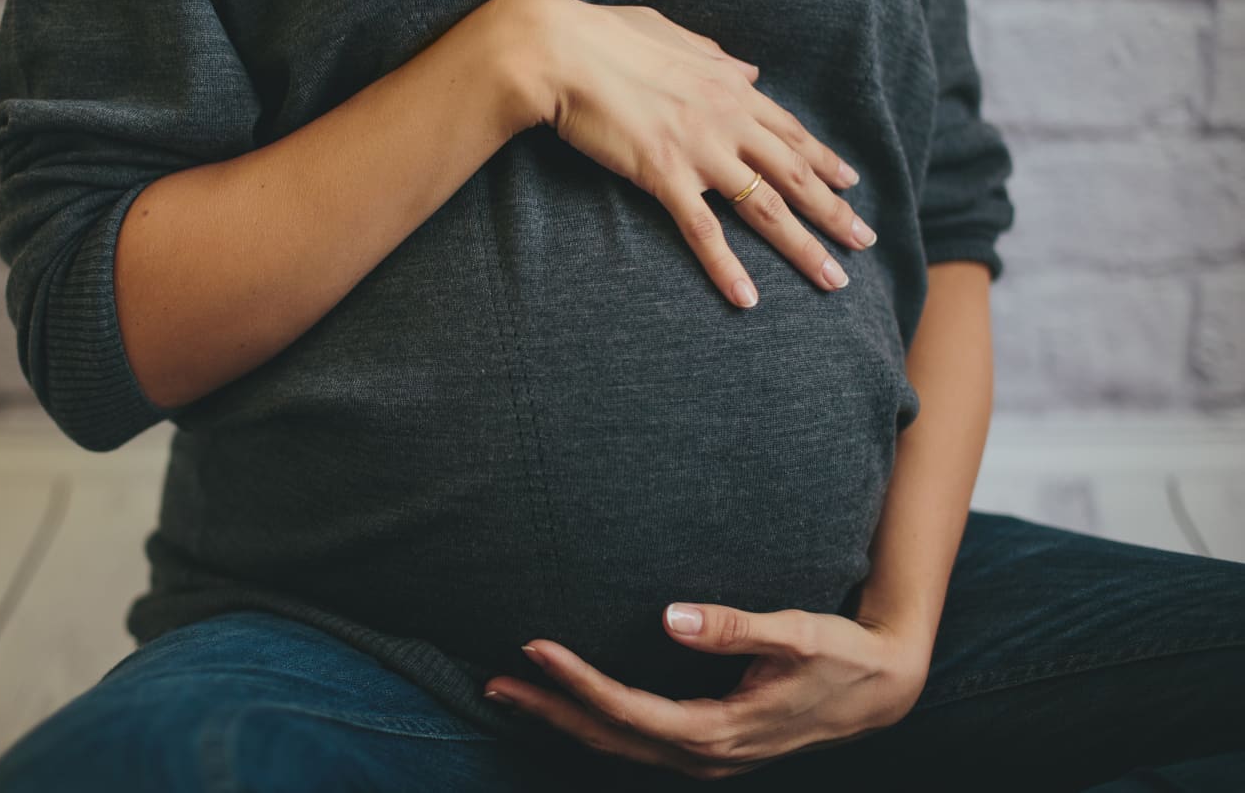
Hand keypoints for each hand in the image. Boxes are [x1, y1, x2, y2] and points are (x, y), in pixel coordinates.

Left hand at [482, 604, 931, 781]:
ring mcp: (705, 758)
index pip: (629, 710)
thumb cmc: (843, 657)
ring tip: (511, 692)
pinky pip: (635, 744)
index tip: (535, 646)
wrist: (883, 691)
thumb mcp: (799, 634)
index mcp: (720, 732)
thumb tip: (672, 616)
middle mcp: (705, 755)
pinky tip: (568, 705)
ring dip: (563, 720)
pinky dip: (594, 725)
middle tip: (493, 680)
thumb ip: (738, 626)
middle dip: (549, 710)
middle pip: (608, 737)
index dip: (578, 682)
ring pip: (617, 746)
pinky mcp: (706, 747)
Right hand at [512, 0, 877, 307]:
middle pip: (795, 174)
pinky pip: (704, 232)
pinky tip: (748, 299)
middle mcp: (727, 120)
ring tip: (833, 279)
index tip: (851, 183)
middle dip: (835, 211)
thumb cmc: (606, 38)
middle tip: (864, 242)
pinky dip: (727, 268)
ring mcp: (699, 150)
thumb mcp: (673, 36)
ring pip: (766, 207)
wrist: (560, 52)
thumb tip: (749, 71)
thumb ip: (717, 57)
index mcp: (729, 86)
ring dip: (804, 247)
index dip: (824, 160)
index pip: (790, 131)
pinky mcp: (664, 175)